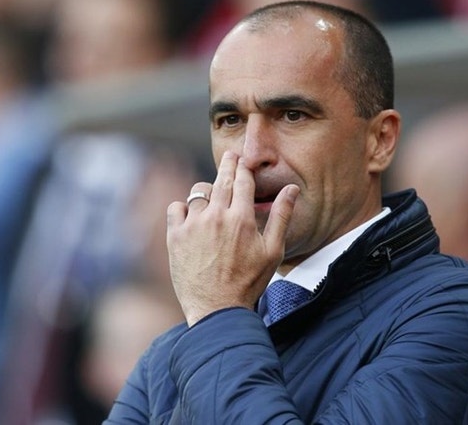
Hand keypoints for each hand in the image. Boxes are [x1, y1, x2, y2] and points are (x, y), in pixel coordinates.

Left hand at [166, 151, 298, 326]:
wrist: (216, 309)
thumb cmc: (248, 282)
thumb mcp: (272, 251)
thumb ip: (281, 216)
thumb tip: (292, 189)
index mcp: (241, 218)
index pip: (242, 179)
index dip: (243, 166)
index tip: (242, 158)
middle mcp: (216, 216)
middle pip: (221, 179)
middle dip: (227, 165)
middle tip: (230, 157)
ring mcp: (193, 225)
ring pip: (198, 192)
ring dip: (206, 192)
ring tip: (212, 199)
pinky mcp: (175, 236)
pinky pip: (176, 208)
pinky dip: (183, 209)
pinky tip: (191, 218)